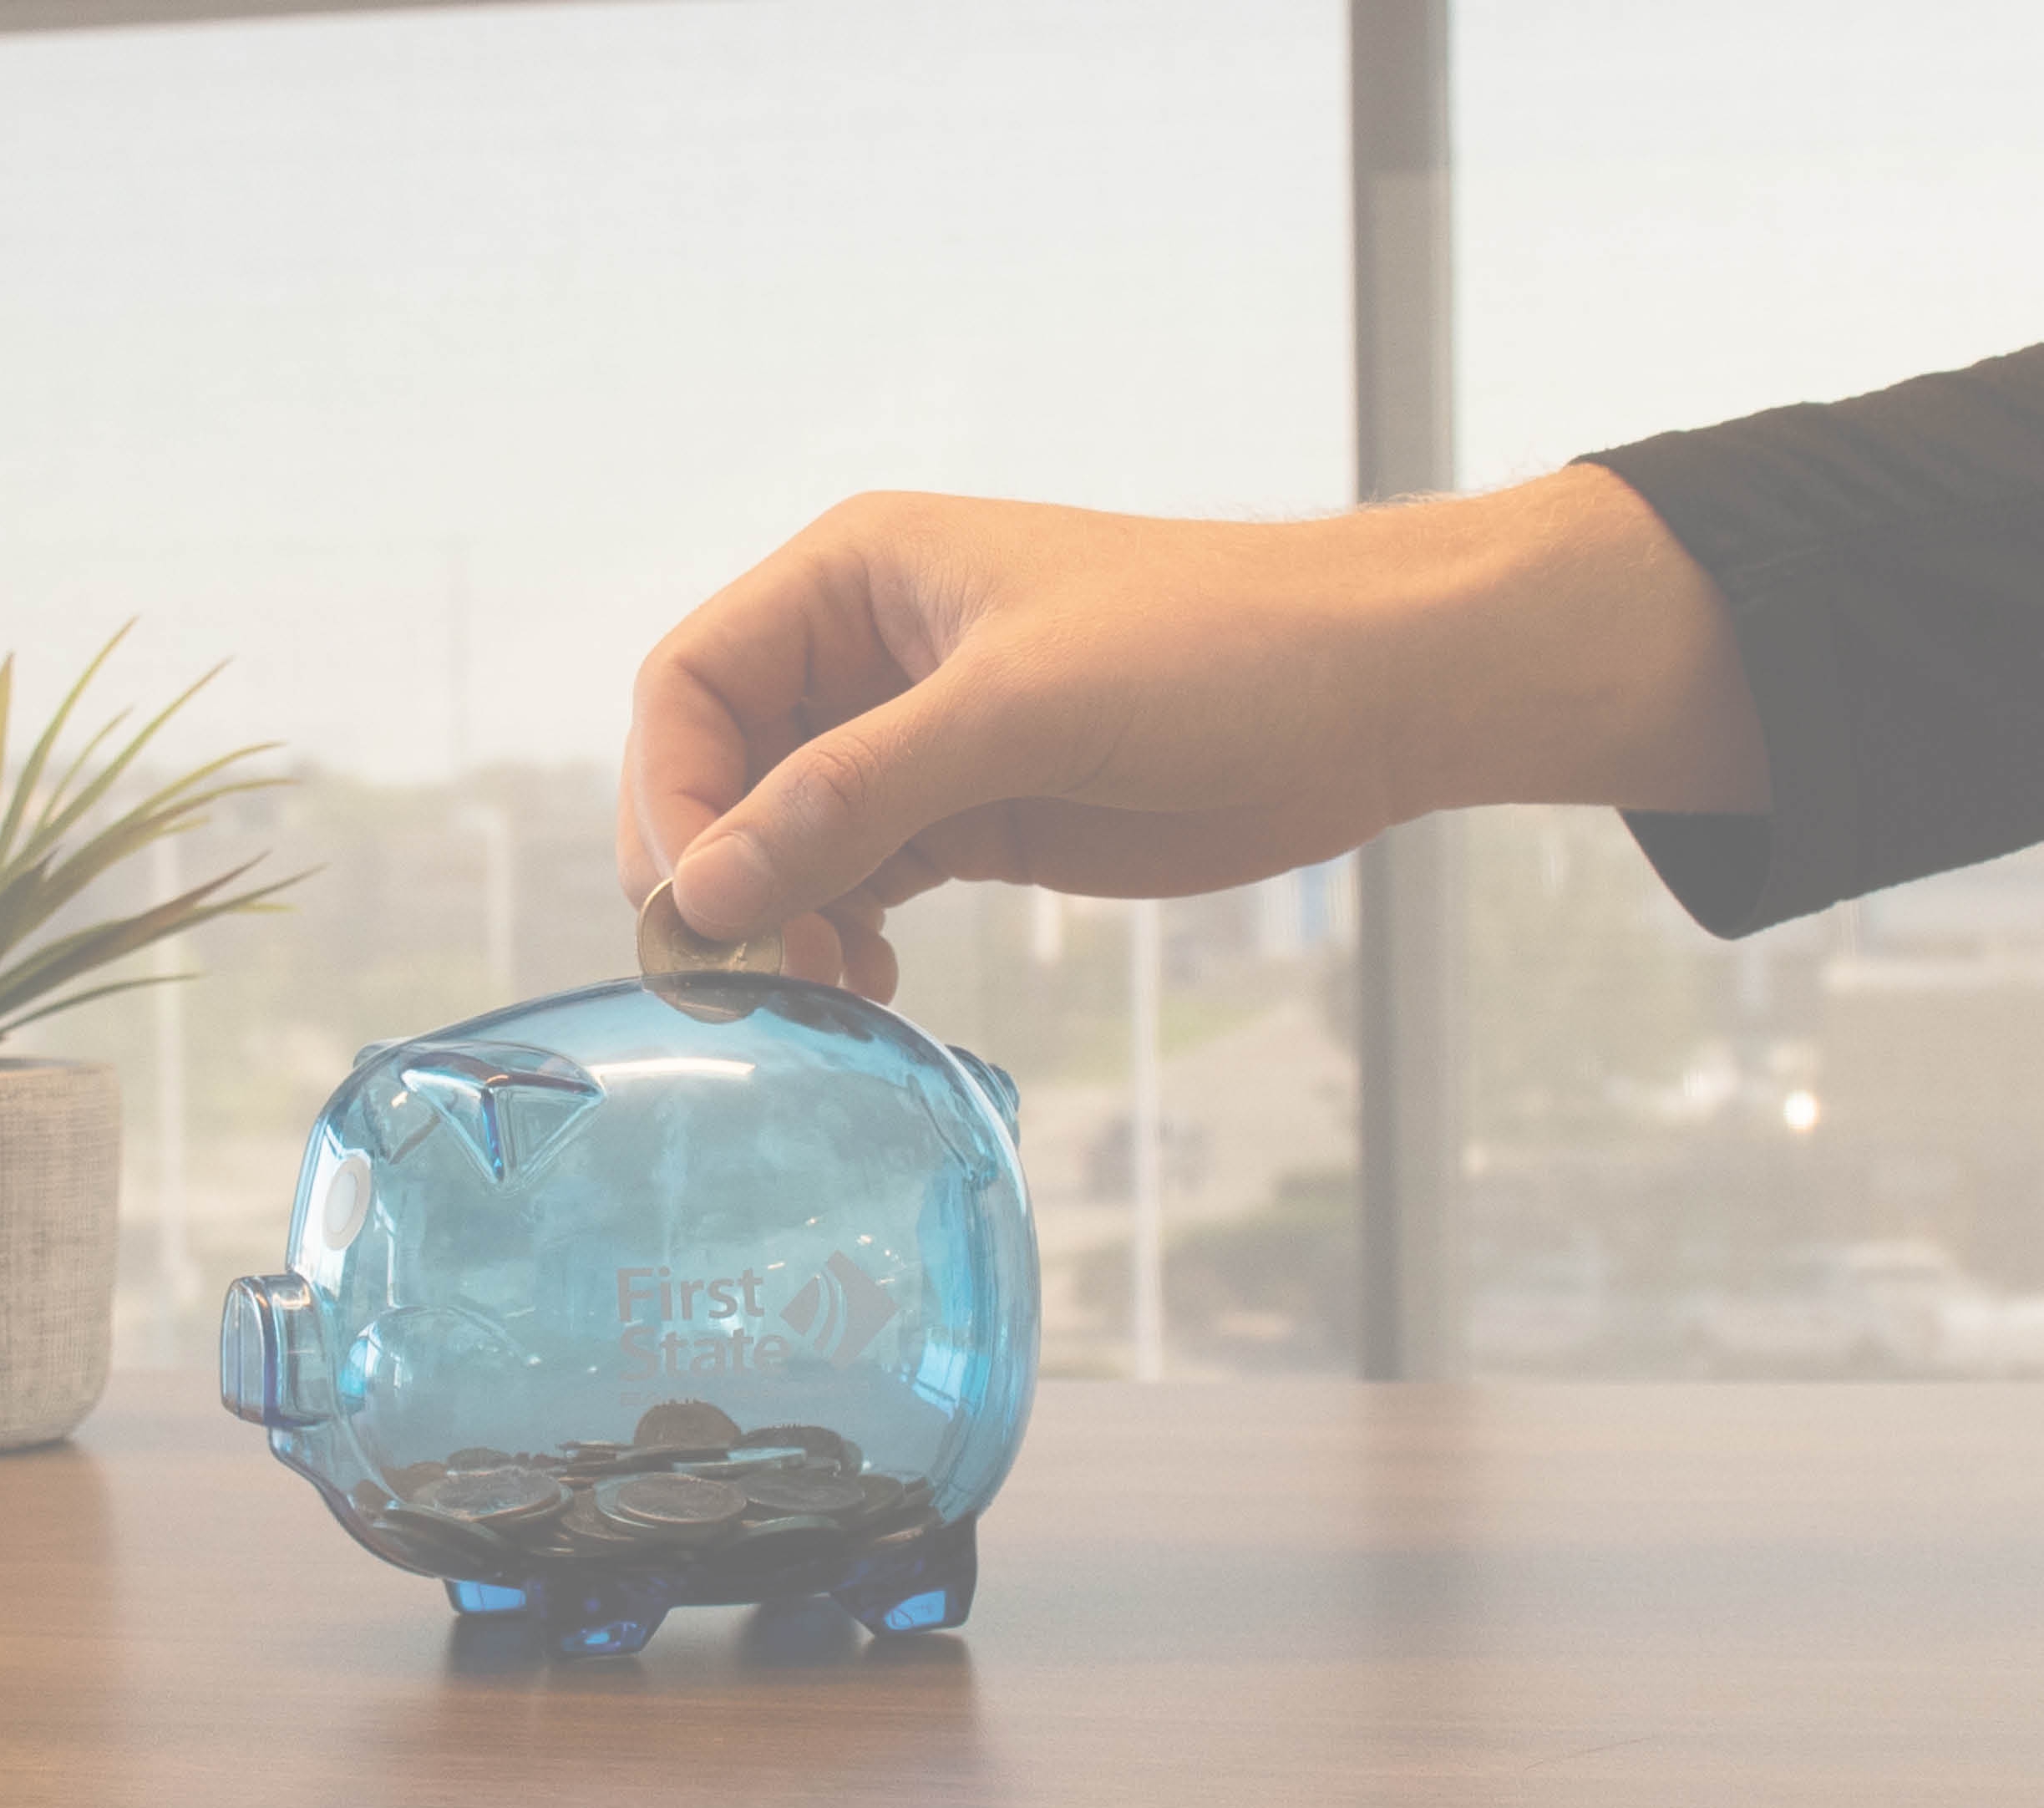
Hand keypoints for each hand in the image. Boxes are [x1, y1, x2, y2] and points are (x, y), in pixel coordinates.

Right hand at [614, 465, 1762, 997]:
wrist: (1372, 693)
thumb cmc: (1215, 645)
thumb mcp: (1022, 708)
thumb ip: (856, 793)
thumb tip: (708, 885)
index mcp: (857, 576)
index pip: (692, 681)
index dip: (671, 792)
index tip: (698, 901)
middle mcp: (867, 653)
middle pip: (720, 769)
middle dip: (719, 870)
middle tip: (749, 975)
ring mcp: (918, 741)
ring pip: (784, 840)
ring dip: (780, 922)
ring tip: (822, 995)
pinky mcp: (975, 817)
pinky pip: (857, 884)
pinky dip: (839, 939)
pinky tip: (868, 989)